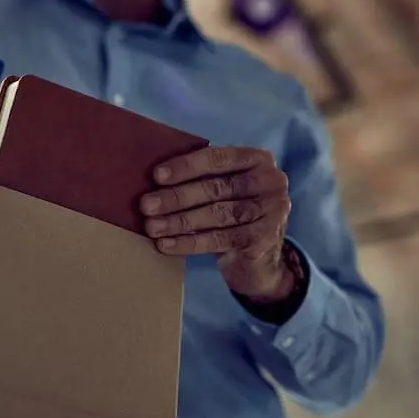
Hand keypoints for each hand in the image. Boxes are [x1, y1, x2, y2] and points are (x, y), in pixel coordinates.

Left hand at [140, 146, 294, 301]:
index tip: (156, 176)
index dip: (186, 167)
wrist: (259, 260)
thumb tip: (153, 179)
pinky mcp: (264, 238)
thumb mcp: (222, 191)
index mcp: (257, 159)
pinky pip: (219, 239)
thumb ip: (200, 178)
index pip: (219, 158)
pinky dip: (189, 243)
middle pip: (216, 188)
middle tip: (146, 206)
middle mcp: (271, 181)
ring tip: (152, 227)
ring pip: (217, 214)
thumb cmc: (230, 216)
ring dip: (179, 221)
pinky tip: (166, 245)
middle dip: (176, 197)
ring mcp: (272, 210)